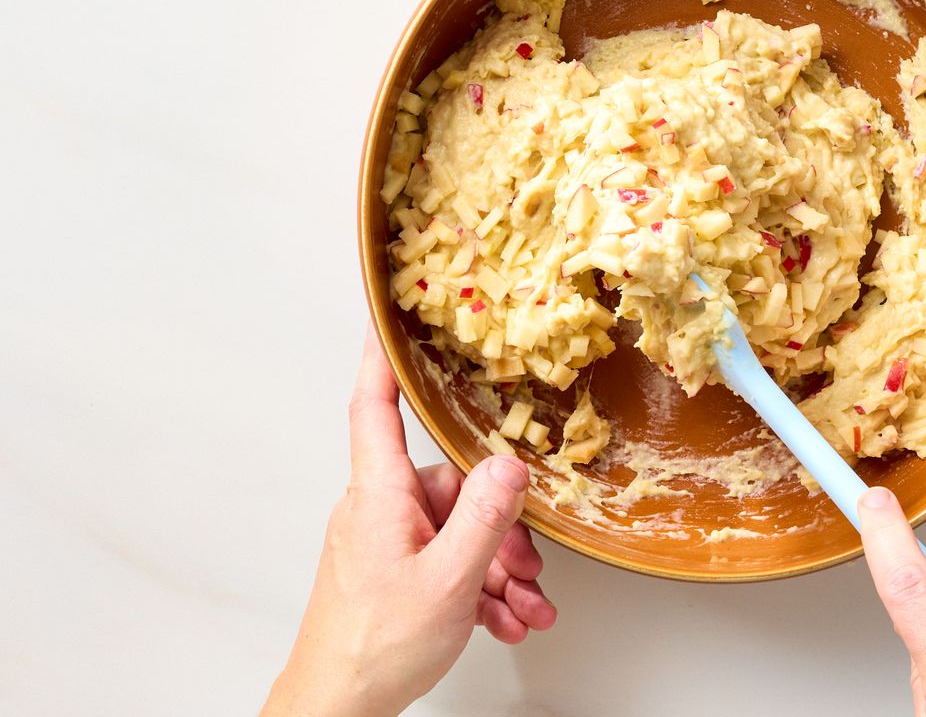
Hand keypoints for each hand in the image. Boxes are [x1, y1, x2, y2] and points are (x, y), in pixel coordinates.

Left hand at [262, 329, 556, 716]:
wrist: (334, 710)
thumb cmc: (373, 648)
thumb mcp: (447, 582)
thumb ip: (483, 519)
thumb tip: (510, 464)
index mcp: (379, 496)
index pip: (375, 408)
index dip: (382, 359)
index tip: (388, 314)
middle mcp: (379, 511)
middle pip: (450, 486)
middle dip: (499, 529)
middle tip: (523, 569)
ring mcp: (386, 544)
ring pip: (458, 532)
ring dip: (499, 569)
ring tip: (522, 606)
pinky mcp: (394, 574)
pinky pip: (449, 563)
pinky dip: (481, 588)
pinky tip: (506, 617)